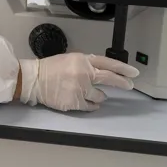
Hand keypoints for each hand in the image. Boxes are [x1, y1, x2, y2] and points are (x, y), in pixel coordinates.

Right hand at [19, 54, 138, 111]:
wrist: (33, 80)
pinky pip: (91, 106)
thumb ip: (86, 64)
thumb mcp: (69, 59)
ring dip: (97, 96)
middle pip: (110, 78)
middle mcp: (84, 74)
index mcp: (82, 60)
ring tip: (85, 92)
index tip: (134, 73)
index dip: (123, 68)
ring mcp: (80, 89)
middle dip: (122, 83)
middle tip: (128, 85)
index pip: (108, 63)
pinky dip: (90, 105)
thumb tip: (103, 72)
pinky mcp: (75, 102)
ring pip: (100, 96)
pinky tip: (83, 101)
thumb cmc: (50, 69)